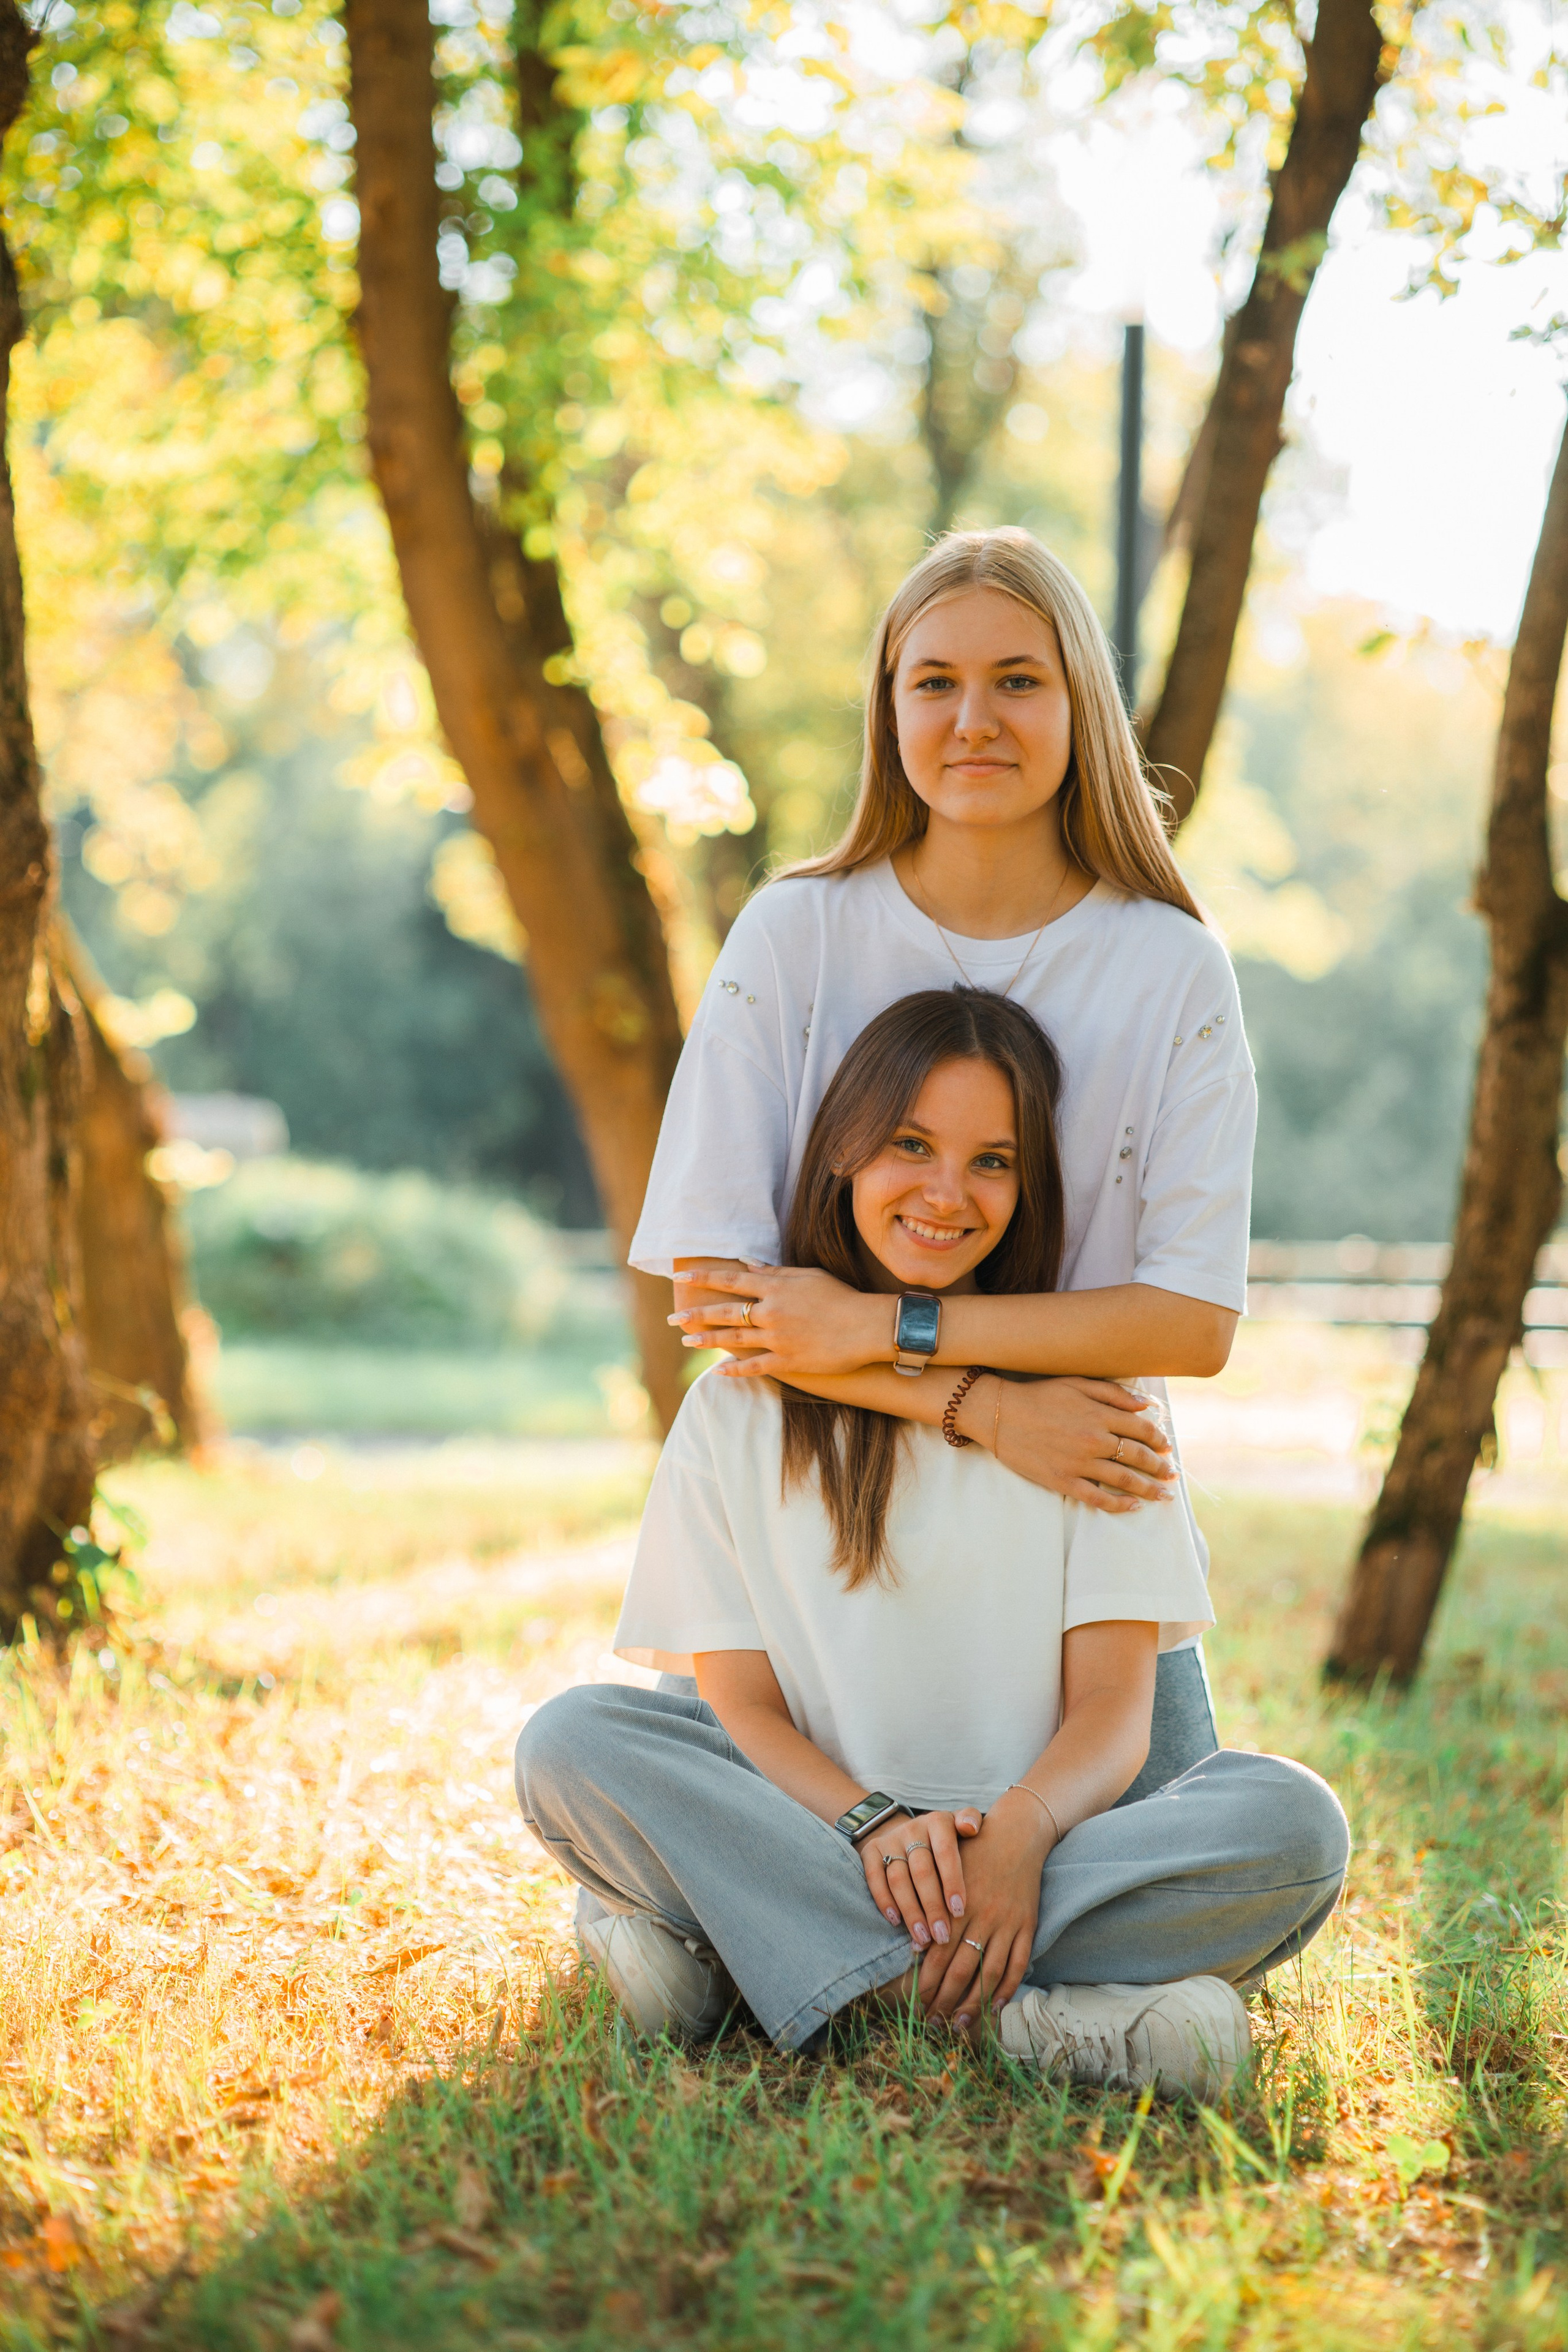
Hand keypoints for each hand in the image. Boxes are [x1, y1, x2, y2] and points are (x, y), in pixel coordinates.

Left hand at [670, 1263, 887, 1381]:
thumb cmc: (841, 1296)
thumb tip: (747, 1265)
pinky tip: (719, 1371)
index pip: (730, 1280)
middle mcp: (771, 1313)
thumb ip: (775, 1272)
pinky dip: (735, 1370)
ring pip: (734, 1339)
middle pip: (725, 1311)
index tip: (680, 1276)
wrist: (867, 1327)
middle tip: (674, 1317)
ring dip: (707, 1340)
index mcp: (775, 1288)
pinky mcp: (788, 1362)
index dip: (703, 1277)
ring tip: (686, 1340)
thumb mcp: (809, 1276)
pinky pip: (755, 1367)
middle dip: (695, 1314)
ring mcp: (777, 1339)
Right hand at [859, 1808, 981, 1948]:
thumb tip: (971, 1828)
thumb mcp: (960, 1826)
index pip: (945, 1852)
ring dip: (911, 1911)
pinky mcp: (871, 1851)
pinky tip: (896, 1921)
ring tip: (923, 1937)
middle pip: (921, 1871)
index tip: (959, 1911)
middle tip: (942, 1935)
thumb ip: (970, 1821)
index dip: (952, 1882)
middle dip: (932, 1906)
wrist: (910, 1832)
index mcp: (938, 1822)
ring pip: (898, 1878)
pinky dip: (884, 1900)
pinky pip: (874, 1878)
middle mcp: (912, 1828)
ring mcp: (890, 1840)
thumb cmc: (946, 1840)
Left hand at [912, 1789, 1053, 2032]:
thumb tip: (914, 1946)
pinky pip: (1018, 1964)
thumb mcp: (946, 1872)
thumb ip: (931, 1905)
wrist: (1016, 1834)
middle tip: (933, 2023)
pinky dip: (1007, 1988)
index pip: (938, 1953)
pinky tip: (995, 2005)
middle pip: (961, 1969)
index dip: (927, 1982)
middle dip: (945, 2000)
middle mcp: (982, 1916)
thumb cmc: (972, 1852)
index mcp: (957, 1904)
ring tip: (960, 2023)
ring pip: (989, 1973)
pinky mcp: (1027, 1925)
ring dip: (974, 2003)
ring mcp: (1007, 1923)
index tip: (915, 2003)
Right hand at [979, 1375, 1176, 1513]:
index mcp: (1099, 1414)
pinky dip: (1118, 1504)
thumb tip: (1146, 1405)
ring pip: (1123, 1480)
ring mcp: (1078, 1463)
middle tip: (1171, 1473)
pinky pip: (1097, 1498)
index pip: (1141, 1428)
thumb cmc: (1038, 1395)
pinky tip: (1133, 1506)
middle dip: (1160, 1466)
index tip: (1167, 1446)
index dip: (1158, 1438)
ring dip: (1148, 1488)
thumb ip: (1113, 1393)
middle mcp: (1093, 1440)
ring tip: (1163, 1495)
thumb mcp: (1076, 1383)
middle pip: (1138, 1456)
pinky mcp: (1063, 1481)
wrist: (999, 1414)